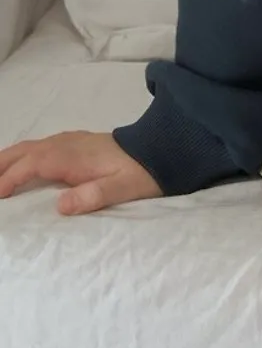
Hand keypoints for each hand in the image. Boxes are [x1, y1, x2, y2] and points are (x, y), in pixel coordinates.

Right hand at [0, 131, 162, 213]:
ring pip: (29, 146)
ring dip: (7, 159)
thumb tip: (60, 206)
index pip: (32, 165)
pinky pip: (38, 146)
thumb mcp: (121, 189)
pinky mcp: (74, 142)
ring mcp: (69, 141)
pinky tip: (17, 166)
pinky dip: (20, 155)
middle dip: (1, 165)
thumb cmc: (140, 172)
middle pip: (24, 151)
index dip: (10, 179)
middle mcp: (66, 144)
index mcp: (72, 156)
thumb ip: (92, 196)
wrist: (160, 148)